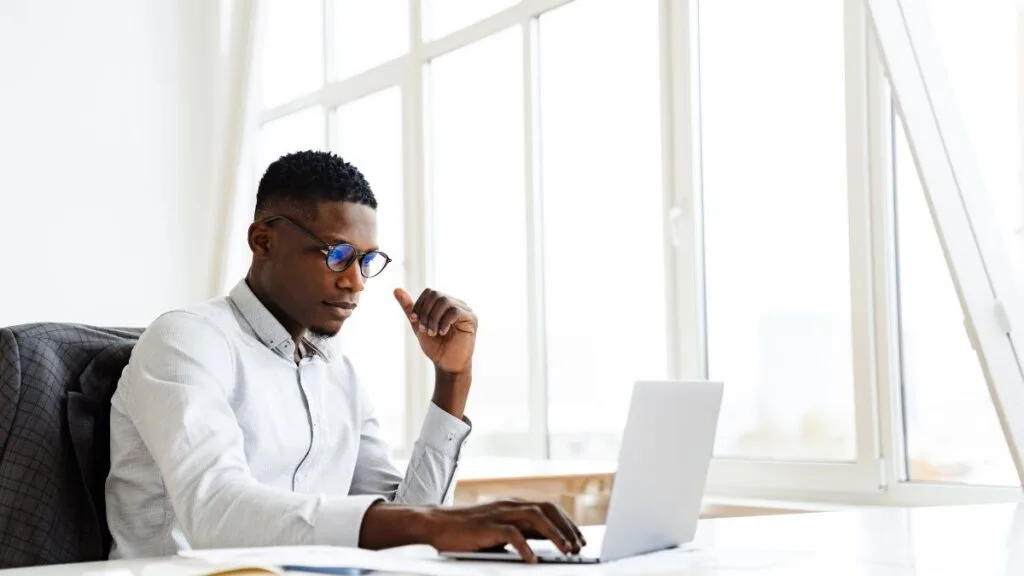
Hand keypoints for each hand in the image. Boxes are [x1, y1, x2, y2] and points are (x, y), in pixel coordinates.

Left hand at [394, 288, 476, 374]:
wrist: (447, 365)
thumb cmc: (436, 347)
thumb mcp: (419, 325)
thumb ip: (410, 308)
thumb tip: (396, 289)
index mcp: (445, 304)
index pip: (429, 292)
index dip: (419, 305)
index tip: (415, 321)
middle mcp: (457, 303)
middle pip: (436, 295)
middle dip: (425, 312)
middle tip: (424, 330)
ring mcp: (465, 310)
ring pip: (444, 301)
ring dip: (433, 318)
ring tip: (433, 333)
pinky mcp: (471, 319)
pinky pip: (455, 311)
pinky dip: (444, 322)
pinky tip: (442, 333)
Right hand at [427, 500, 585, 562]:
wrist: (437, 524)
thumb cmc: (468, 531)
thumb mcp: (500, 530)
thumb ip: (522, 532)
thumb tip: (547, 543)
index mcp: (514, 505)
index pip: (548, 508)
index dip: (567, 523)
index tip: (580, 539)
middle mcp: (509, 505)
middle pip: (547, 509)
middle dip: (567, 527)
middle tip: (578, 546)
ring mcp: (499, 514)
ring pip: (535, 517)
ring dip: (554, 534)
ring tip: (565, 550)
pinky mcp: (487, 526)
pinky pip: (512, 534)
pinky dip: (526, 546)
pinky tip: (533, 560)